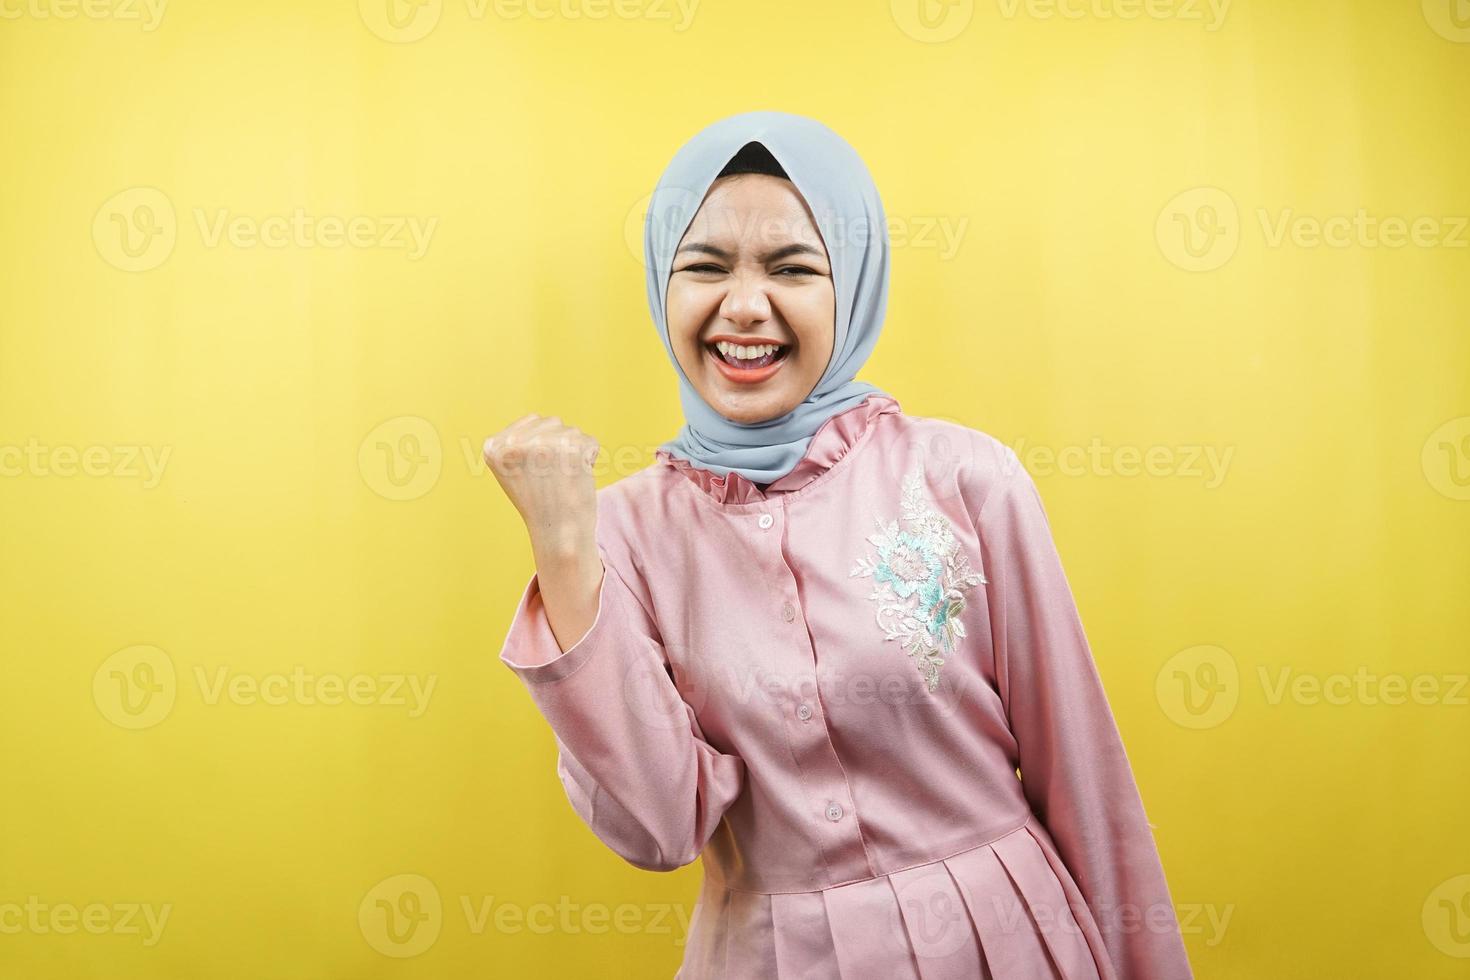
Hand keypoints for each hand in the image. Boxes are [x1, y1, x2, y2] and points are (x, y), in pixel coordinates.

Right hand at [484, 414, 599, 560]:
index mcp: (494, 448)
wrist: (559, 533)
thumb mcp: (511, 472)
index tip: (537, 473)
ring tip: (563, 479)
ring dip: (574, 453)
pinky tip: (576, 479)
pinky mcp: (570, 447)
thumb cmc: (539, 503)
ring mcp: (542, 443)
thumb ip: (516, 444)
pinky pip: (590, 441)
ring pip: (571, 431)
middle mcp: (515, 443)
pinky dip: (589, 459)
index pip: (530, 422)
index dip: (542, 446)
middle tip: (552, 478)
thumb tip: (535, 419)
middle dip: (559, 447)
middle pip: (551, 423)